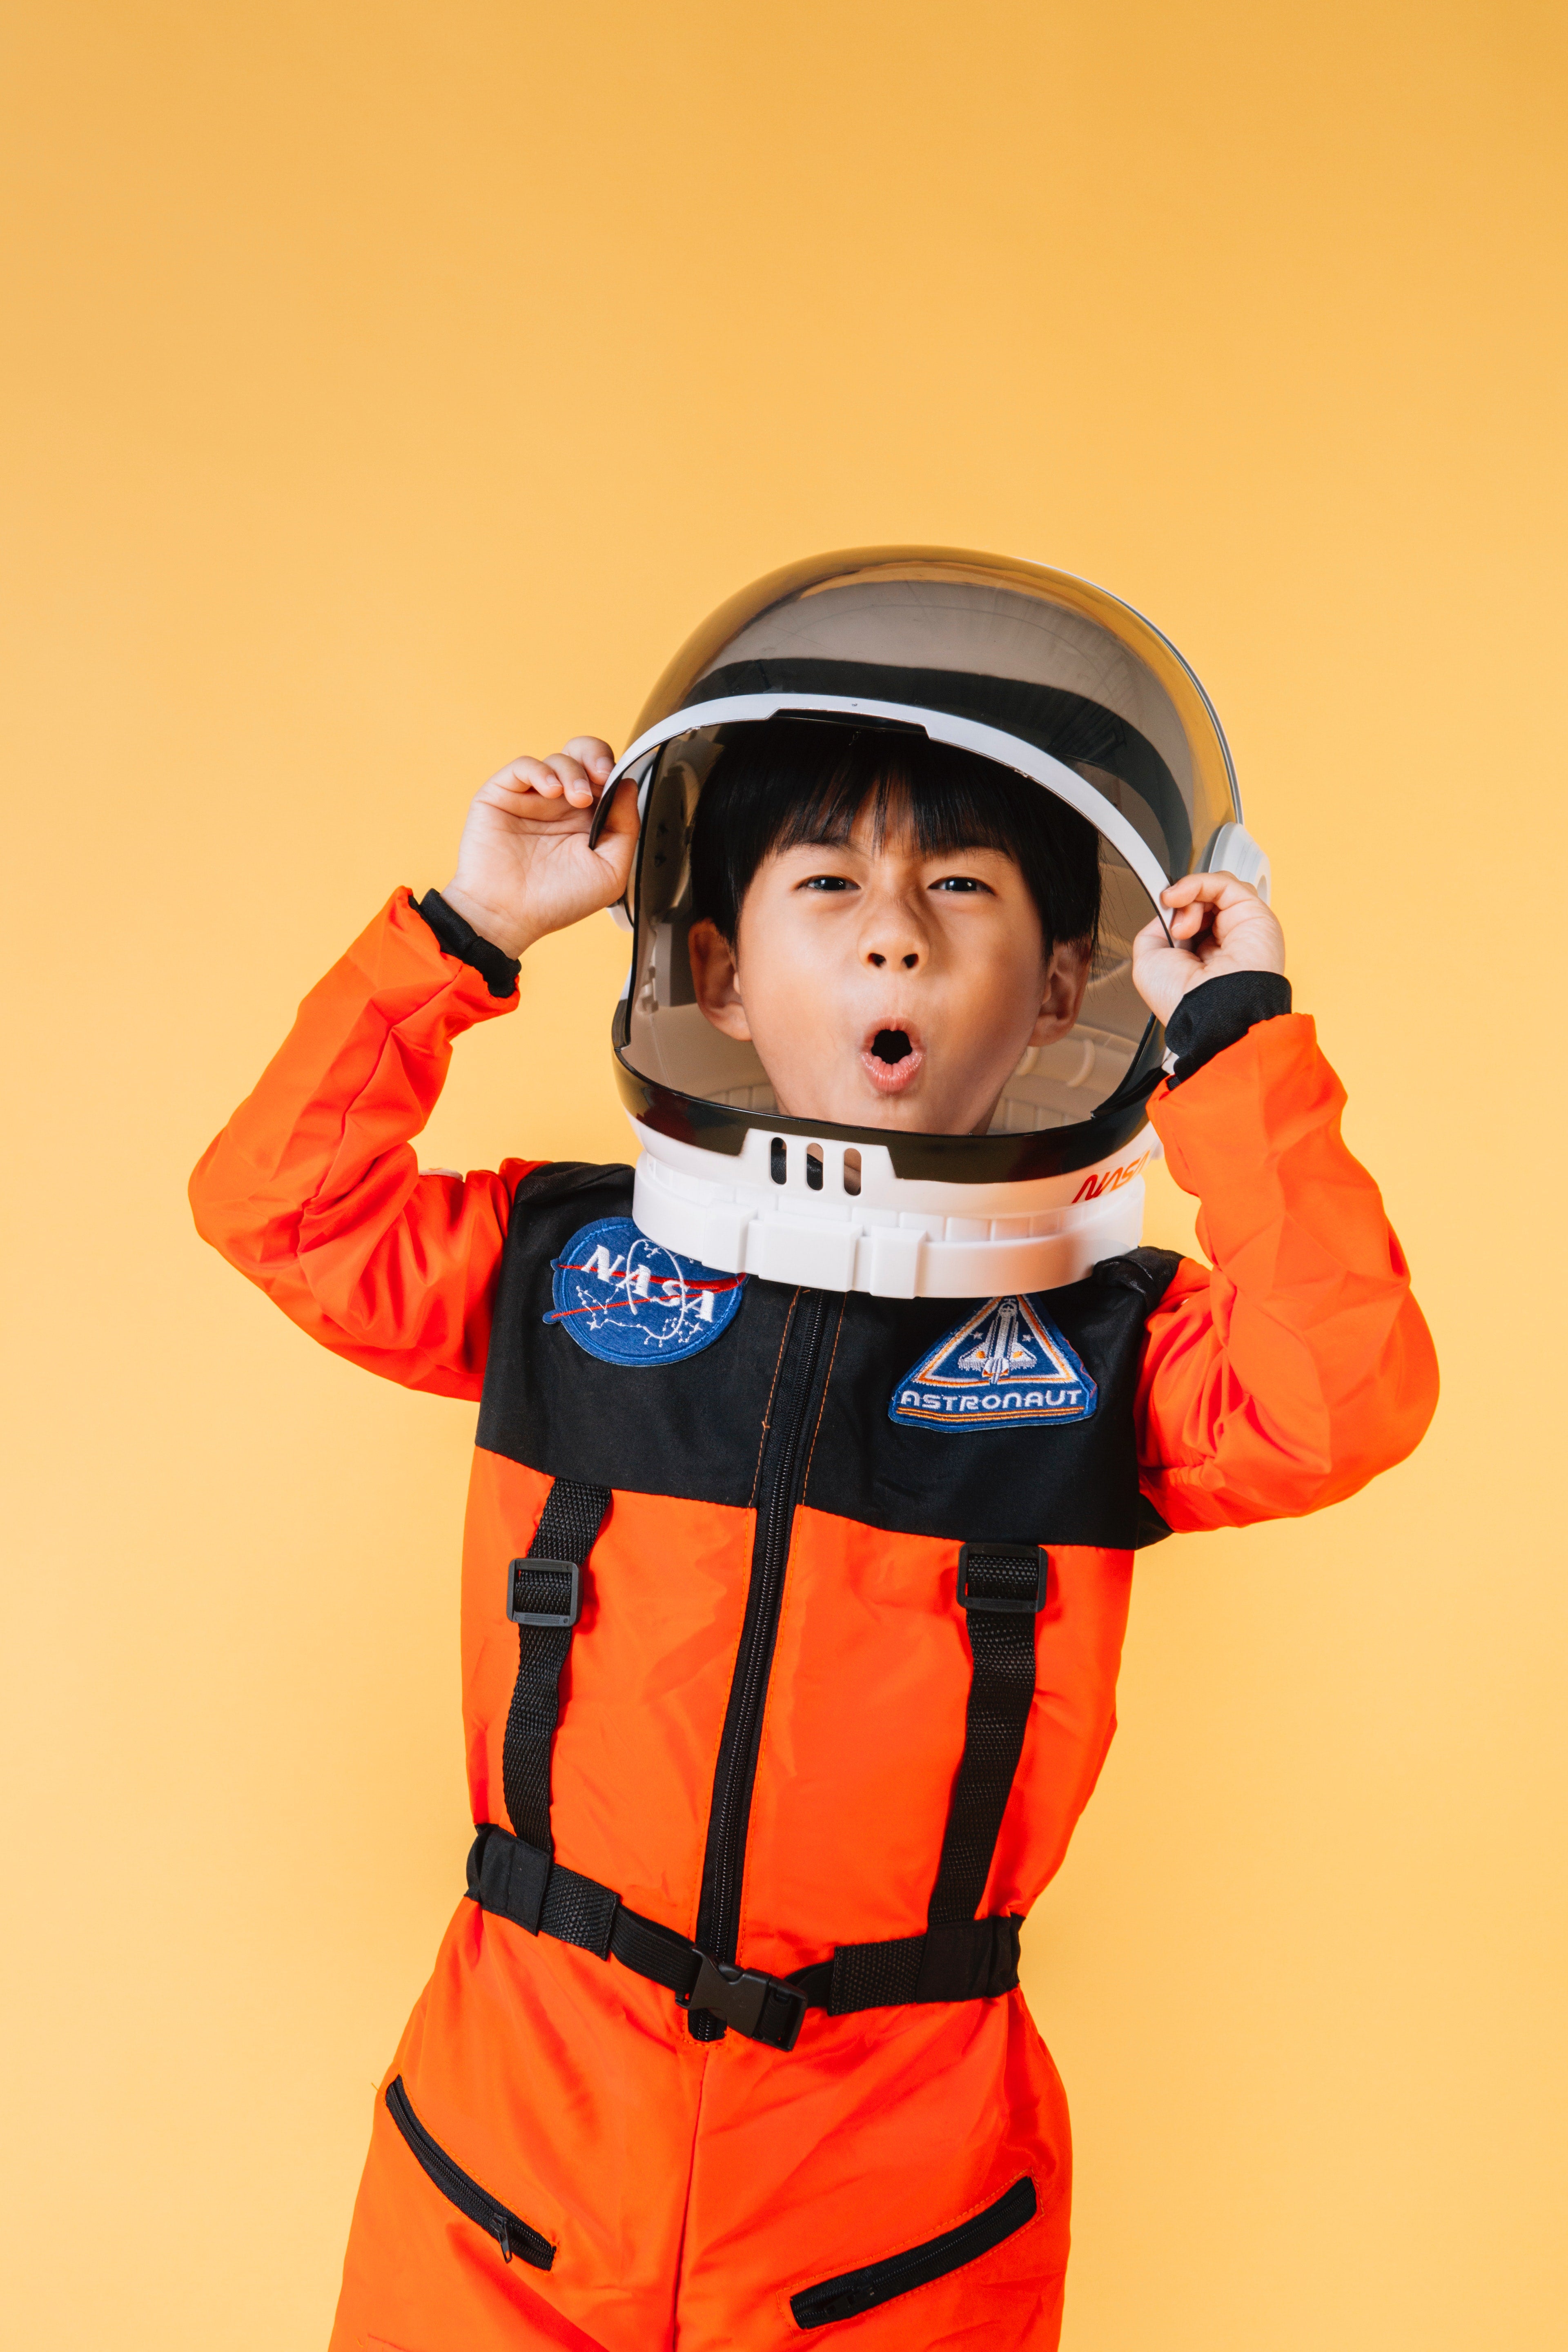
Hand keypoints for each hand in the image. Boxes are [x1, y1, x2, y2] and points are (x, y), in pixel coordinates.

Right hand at [439, 738, 637, 958]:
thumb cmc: (555, 902)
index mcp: (589, 821)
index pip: (607, 780)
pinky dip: (541, 770)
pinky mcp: (503, 795)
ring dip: (573, 771)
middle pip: (583, 756)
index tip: (616, 783)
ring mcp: (532, 799)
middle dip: (596, 756)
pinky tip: (551, 790)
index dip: (614, 774)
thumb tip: (627, 787)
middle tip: (601, 774)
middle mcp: (562, 806)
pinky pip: (523, 766)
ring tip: (575, 798)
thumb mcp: (610, 872)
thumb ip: (626, 828)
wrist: (508, 916)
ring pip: (558, 758)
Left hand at [1131, 871, 1285, 1026]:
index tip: (1161, 911)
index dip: (1173, 910)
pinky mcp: (1252, 913)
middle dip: (1180, 907)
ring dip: (1189, 899)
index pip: (1189, 917)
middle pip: (1202, 900)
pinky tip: (1181, 900)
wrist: (1211, 1011)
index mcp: (1202, 957)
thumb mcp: (1147, 963)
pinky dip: (1197, 884)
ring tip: (1182, 928)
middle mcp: (1223, 942)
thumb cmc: (1182, 1000)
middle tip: (1173, 930)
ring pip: (1214, 889)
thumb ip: (1154, 931)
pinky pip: (1224, 883)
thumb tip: (1167, 911)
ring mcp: (1240, 927)